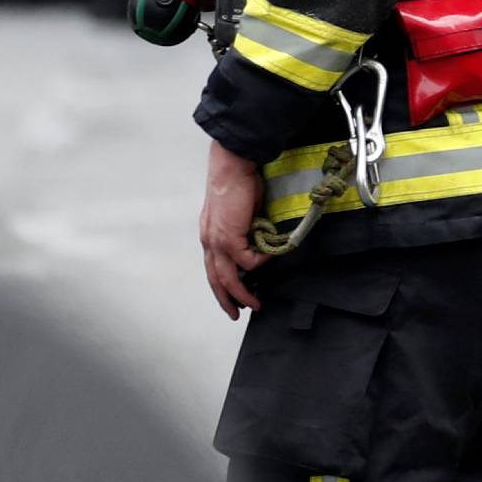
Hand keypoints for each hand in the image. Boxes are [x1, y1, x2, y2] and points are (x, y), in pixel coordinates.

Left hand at [200, 140, 266, 318]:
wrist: (232, 167)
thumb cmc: (239, 182)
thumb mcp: (241, 212)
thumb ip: (246, 229)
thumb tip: (260, 241)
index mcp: (210, 235)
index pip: (212, 267)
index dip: (222, 285)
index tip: (233, 297)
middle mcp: (209, 241)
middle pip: (215, 279)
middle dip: (227, 300)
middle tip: (237, 314)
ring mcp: (216, 241)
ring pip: (228, 278)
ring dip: (242, 293)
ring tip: (255, 304)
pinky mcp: (229, 238)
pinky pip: (248, 261)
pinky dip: (261, 262)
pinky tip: (272, 255)